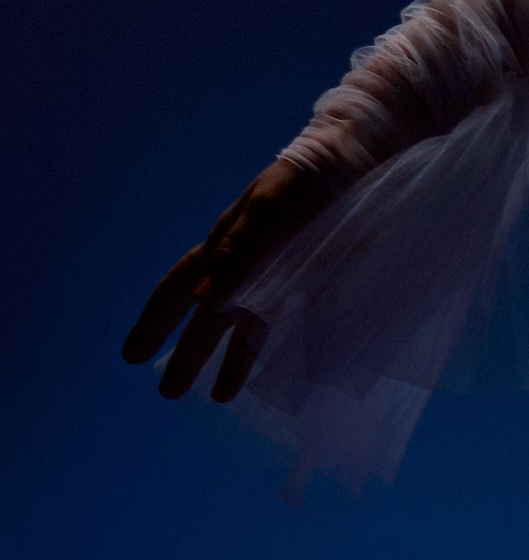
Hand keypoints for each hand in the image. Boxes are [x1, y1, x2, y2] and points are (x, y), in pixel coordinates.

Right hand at [122, 154, 354, 401]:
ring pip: (250, 327)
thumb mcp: (269, 210)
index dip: (156, 322)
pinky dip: (286, 351)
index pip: (180, 289)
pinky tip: (283, 377)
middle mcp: (251, 264)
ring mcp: (286, 274)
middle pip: (210, 318)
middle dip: (188, 355)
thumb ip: (238, 254)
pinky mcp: (321, 282)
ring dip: (234, 362)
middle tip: (168, 394)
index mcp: (228, 245)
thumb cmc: (308, 180)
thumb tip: (204, 301)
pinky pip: (295, 325)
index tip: (132, 357)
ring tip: (220, 398)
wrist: (365, 160)